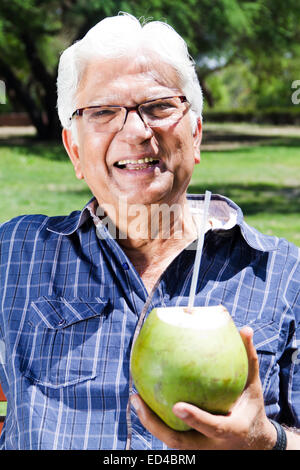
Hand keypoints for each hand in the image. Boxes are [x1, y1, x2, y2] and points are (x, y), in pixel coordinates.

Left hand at [131, 327, 276, 449]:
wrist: (251, 442)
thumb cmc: (251, 408)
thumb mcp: (253, 387)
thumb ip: (248, 359)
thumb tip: (245, 329)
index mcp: (231, 430)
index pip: (213, 427)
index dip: (196, 418)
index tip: (178, 406)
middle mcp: (211, 445)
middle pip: (179, 441)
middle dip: (156, 425)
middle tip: (138, 399)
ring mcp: (199, 448)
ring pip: (169, 439)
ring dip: (149, 421)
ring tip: (135, 398)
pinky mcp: (190, 447)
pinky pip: (169, 433)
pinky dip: (155, 419)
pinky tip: (143, 399)